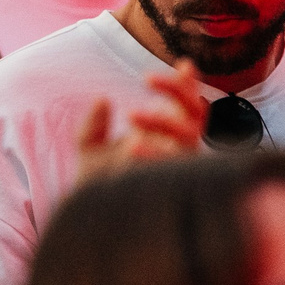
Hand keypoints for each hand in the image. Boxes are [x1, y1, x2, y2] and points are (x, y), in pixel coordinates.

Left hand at [75, 63, 205, 183]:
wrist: (92, 221)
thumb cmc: (97, 186)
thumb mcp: (88, 148)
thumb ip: (94, 124)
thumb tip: (104, 99)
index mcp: (161, 136)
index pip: (184, 106)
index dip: (187, 85)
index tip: (183, 64)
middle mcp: (175, 149)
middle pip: (196, 113)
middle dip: (177, 91)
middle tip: (148, 77)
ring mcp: (177, 167)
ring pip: (187, 135)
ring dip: (162, 120)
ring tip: (132, 114)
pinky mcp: (173, 184)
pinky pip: (174, 164)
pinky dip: (154, 152)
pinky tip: (131, 145)